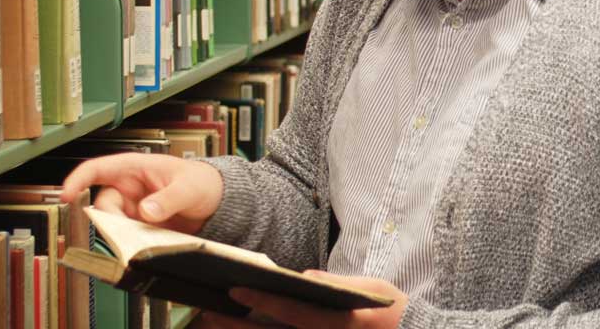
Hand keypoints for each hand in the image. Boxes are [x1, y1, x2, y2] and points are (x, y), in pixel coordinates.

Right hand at [60, 152, 224, 234]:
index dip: (77, 180)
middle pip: (103, 204)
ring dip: (122, 233)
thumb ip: (169, 198)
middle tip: (126, 228)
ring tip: (144, 236)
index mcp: (135, 168)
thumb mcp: (189, 187)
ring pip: (112, 223)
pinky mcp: (140, 227)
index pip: (97, 169)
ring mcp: (133, 209)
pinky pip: (126, 236)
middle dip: (110, 218)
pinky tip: (145, 245)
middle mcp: (129, 189)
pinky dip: (131, 243)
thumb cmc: (203, 183)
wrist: (218, 202)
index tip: (66, 195)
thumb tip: (146, 210)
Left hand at [192, 271, 407, 328]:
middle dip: (237, 327)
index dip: (265, 303)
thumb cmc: (392, 311)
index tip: (237, 291)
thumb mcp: (374, 290)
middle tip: (207, 314)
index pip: (295, 313)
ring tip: (213, 323)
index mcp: (341, 323)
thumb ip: (340, 284)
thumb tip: (305, 276)